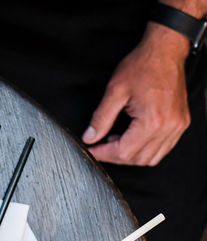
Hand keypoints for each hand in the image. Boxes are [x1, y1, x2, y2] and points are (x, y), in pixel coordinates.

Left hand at [81, 25, 190, 165]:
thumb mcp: (115, 91)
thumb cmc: (144, 66)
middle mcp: (169, 126)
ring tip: (117, 140)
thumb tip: (90, 137)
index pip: (124, 152)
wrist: (164, 52)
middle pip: (138, 159)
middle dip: (116, 156)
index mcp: (153, 120)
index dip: (104, 153)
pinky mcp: (180, 123)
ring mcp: (177, 126)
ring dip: (131, 155)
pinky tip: (133, 138)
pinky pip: (163, 148)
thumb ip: (101, 118)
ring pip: (152, 158)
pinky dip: (146, 149)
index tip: (93, 150)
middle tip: (101, 144)